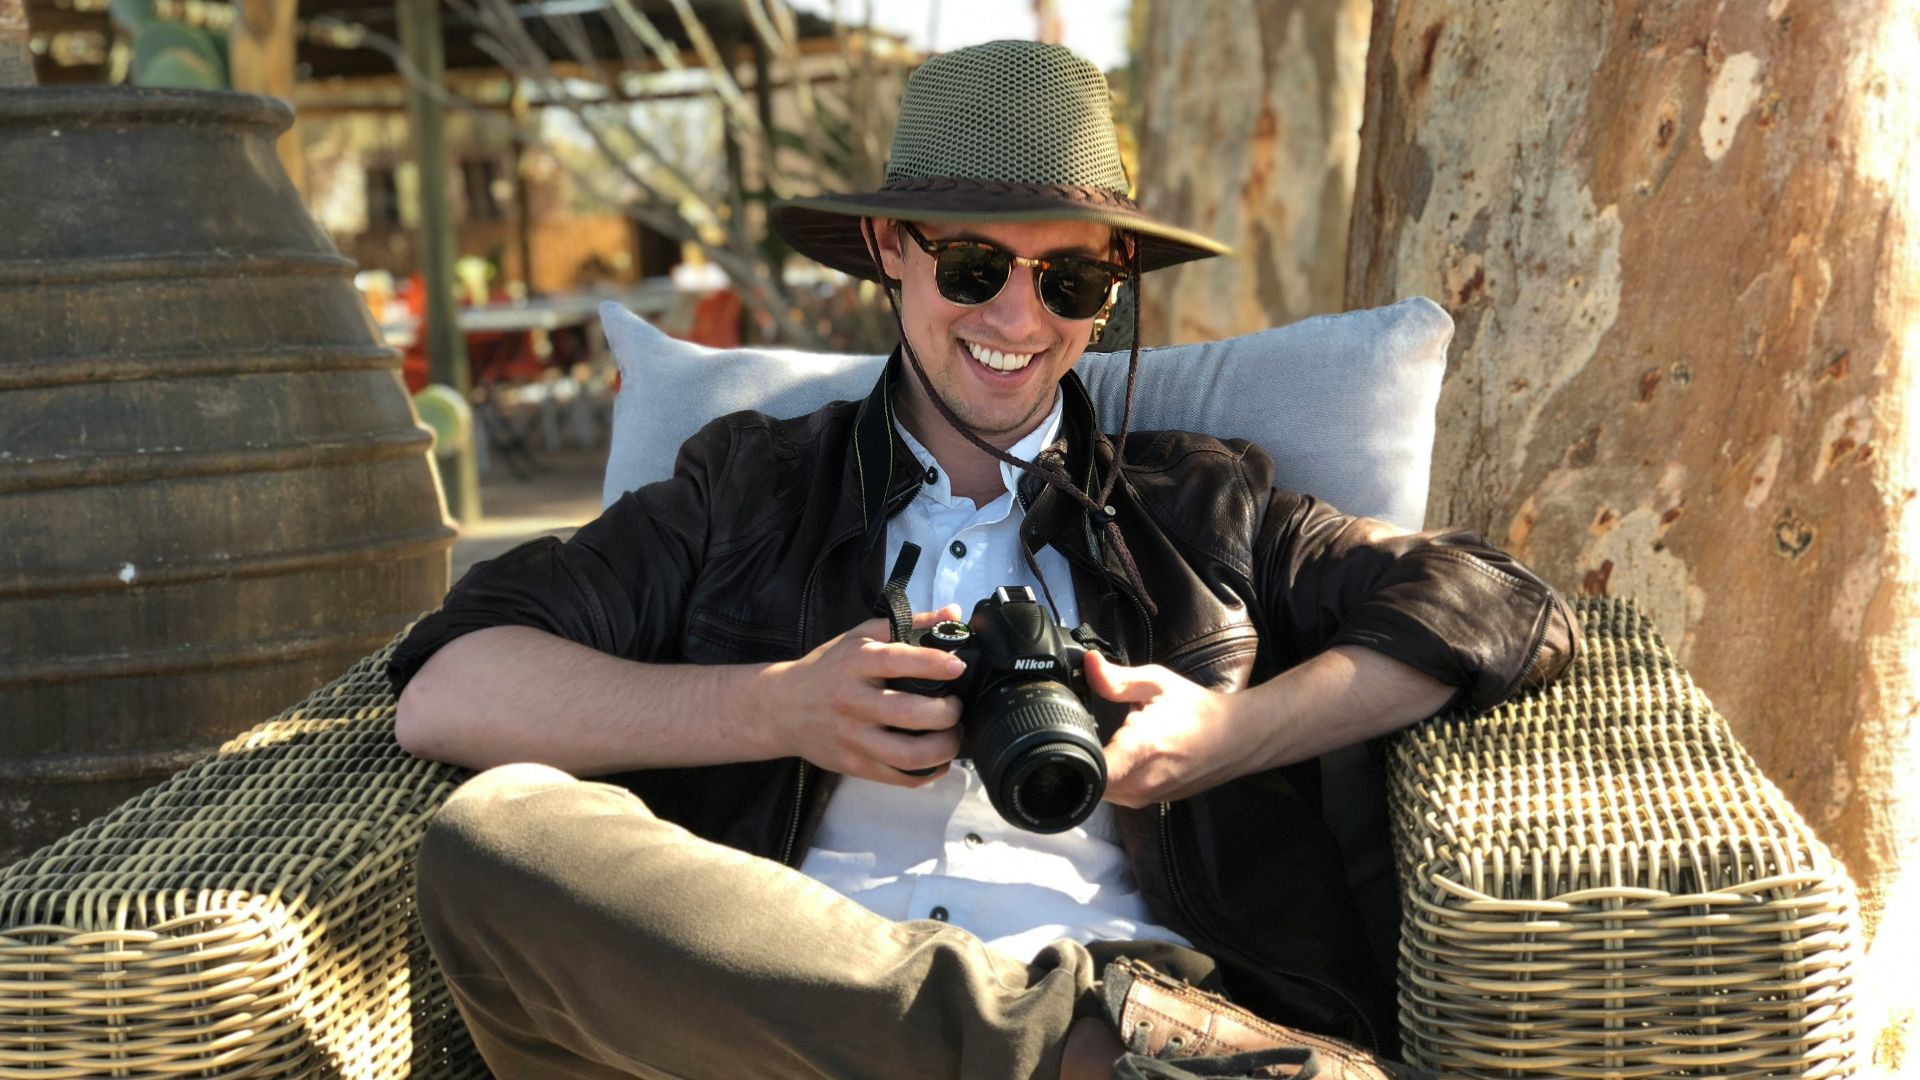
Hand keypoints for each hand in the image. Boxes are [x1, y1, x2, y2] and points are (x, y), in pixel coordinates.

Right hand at [761, 606, 966, 785]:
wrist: (781, 709)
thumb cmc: (828, 669)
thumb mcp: (859, 637)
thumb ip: (908, 624)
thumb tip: (952, 614)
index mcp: (854, 664)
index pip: (897, 661)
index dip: (933, 664)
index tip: (958, 667)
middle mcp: (853, 702)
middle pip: (909, 714)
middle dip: (947, 712)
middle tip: (956, 706)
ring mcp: (853, 738)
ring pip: (908, 754)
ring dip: (944, 747)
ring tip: (953, 735)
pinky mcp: (854, 765)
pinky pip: (901, 778)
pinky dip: (930, 771)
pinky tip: (939, 757)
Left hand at [1085, 652, 1258, 807]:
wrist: (1237, 739)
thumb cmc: (1198, 710)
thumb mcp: (1156, 683)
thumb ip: (1116, 678)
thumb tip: (1089, 663)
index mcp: (1140, 747)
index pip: (1091, 770)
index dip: (1072, 756)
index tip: (1070, 738)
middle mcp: (1142, 780)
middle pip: (1090, 781)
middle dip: (1083, 760)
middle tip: (1089, 736)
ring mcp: (1149, 797)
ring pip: (1103, 792)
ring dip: (1099, 771)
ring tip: (1110, 746)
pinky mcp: (1153, 803)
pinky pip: (1120, 796)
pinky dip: (1115, 780)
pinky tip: (1125, 759)